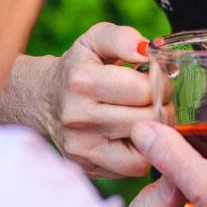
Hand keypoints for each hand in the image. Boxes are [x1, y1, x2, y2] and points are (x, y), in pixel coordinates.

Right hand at [39, 23, 154, 177]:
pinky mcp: (87, 167)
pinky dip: (143, 152)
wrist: (45, 99)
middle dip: (161, 107)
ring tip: (147, 116)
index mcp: (81, 80)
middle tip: (156, 99)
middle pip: (146, 119)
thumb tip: (146, 50)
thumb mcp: (96, 40)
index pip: (144, 89)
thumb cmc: (80, 67)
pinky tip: (136, 136)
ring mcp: (81, 146)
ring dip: (155, 131)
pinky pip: (134, 168)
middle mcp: (77, 116)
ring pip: (145, 147)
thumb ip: (123, 38)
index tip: (156, 79)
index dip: (160, 83)